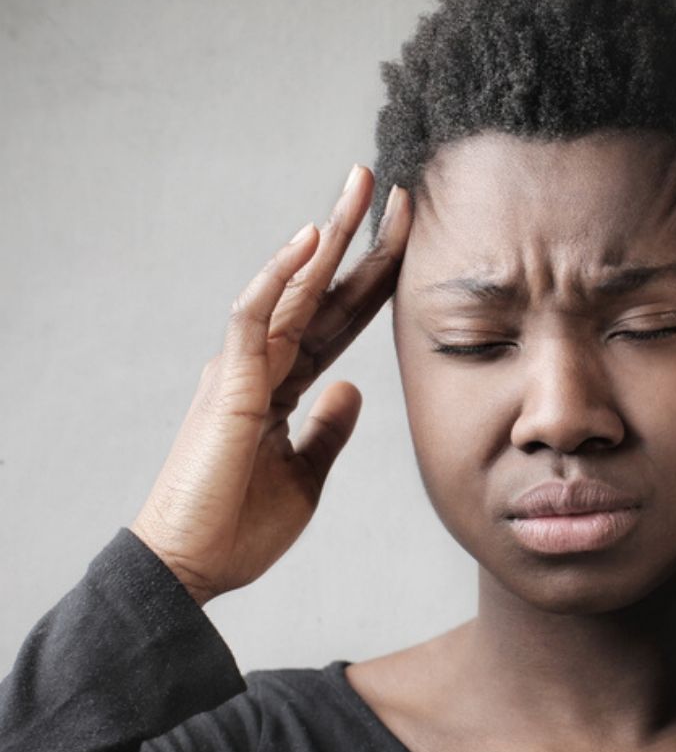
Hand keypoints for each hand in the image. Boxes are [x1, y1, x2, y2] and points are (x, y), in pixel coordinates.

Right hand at [131, 165, 410, 606]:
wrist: (194, 566)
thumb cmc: (239, 524)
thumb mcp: (306, 474)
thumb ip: (328, 428)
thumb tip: (353, 390)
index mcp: (284, 385)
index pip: (339, 319)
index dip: (373, 278)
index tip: (405, 237)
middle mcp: (264, 365)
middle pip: (321, 290)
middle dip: (356, 237)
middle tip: (387, 185)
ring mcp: (244, 370)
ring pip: (292, 288)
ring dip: (327, 236)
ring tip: (360, 187)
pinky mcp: (228, 385)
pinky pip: (253, 317)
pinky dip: (279, 278)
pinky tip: (308, 241)